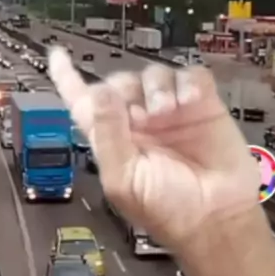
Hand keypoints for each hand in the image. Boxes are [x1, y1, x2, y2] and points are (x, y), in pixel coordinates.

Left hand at [48, 48, 259, 248]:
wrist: (215, 219)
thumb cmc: (167, 211)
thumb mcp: (124, 179)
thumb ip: (107, 135)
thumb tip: (99, 92)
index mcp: (111, 140)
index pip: (83, 103)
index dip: (68, 79)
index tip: (58, 56)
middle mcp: (138, 122)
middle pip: (119, 82)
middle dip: (124, 90)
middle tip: (141, 117)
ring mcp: (170, 112)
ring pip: (153, 75)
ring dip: (156, 88)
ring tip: (166, 112)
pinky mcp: (202, 106)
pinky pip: (191, 76)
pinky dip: (188, 82)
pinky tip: (188, 102)